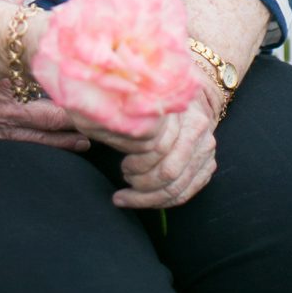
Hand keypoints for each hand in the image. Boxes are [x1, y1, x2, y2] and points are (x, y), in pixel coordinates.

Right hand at [0, 79, 89, 149]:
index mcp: (0, 75)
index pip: (45, 77)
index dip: (72, 78)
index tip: (98, 76)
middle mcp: (4, 104)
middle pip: (52, 111)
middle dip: (80, 112)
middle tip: (112, 112)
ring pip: (45, 131)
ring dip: (72, 132)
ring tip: (98, 132)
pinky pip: (29, 141)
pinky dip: (53, 141)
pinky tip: (73, 143)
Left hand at [69, 100, 217, 208]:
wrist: (178, 92)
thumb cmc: (141, 95)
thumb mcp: (124, 97)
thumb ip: (109, 110)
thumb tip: (83, 121)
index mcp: (178, 112)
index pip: (159, 151)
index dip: (137, 165)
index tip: (120, 167)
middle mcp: (198, 130)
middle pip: (169, 173)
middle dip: (142, 184)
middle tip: (123, 178)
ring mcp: (206, 149)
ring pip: (179, 187)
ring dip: (150, 196)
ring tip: (128, 192)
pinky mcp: (207, 163)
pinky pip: (188, 191)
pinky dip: (164, 200)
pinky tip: (143, 196)